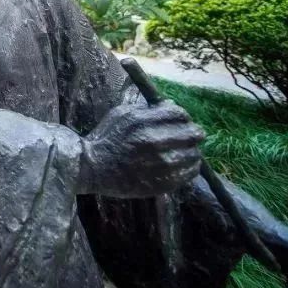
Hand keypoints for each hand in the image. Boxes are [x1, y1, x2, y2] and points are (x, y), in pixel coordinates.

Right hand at [80, 101, 204, 197]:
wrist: (92, 167)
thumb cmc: (106, 138)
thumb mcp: (121, 114)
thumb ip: (147, 109)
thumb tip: (173, 105)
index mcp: (143, 122)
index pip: (179, 114)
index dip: (183, 116)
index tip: (181, 120)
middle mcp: (154, 142)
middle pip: (193, 133)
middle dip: (193, 132)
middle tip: (189, 135)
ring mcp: (160, 164)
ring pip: (195, 154)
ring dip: (192, 151)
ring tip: (183, 151)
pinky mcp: (163, 182)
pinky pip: (190, 173)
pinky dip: (190, 167)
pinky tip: (182, 164)